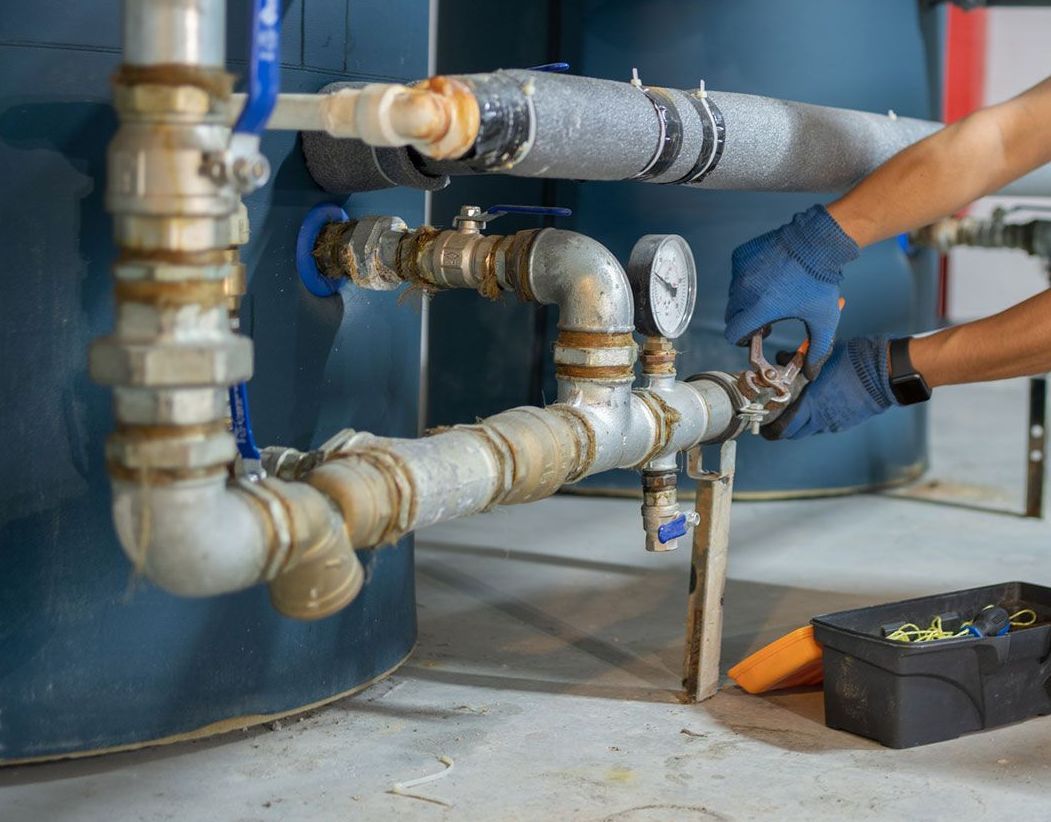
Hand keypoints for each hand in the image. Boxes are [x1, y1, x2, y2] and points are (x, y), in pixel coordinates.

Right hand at [724, 205, 858, 378]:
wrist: (818, 241)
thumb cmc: (821, 281)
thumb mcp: (823, 319)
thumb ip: (816, 349)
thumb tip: (811, 372)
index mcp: (761, 308)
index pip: (734, 333)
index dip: (743, 339)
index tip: (756, 335)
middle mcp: (745, 290)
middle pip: (731, 316)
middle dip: (745, 320)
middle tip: (766, 316)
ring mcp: (741, 271)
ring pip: (734, 295)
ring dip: (746, 300)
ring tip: (770, 294)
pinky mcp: (741, 256)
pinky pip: (737, 275)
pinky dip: (747, 279)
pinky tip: (769, 275)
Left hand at [762, 336, 895, 439]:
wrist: (885, 373)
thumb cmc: (853, 362)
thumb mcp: (821, 357)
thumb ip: (797, 360)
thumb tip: (781, 357)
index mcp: (811, 405)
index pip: (783, 429)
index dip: (770, 430)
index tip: (764, 426)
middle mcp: (821, 420)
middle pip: (793, 434)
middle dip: (782, 429)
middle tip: (776, 418)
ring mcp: (835, 423)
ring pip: (809, 430)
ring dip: (800, 424)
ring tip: (795, 408)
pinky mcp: (846, 422)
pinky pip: (825, 425)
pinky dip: (816, 419)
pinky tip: (818, 404)